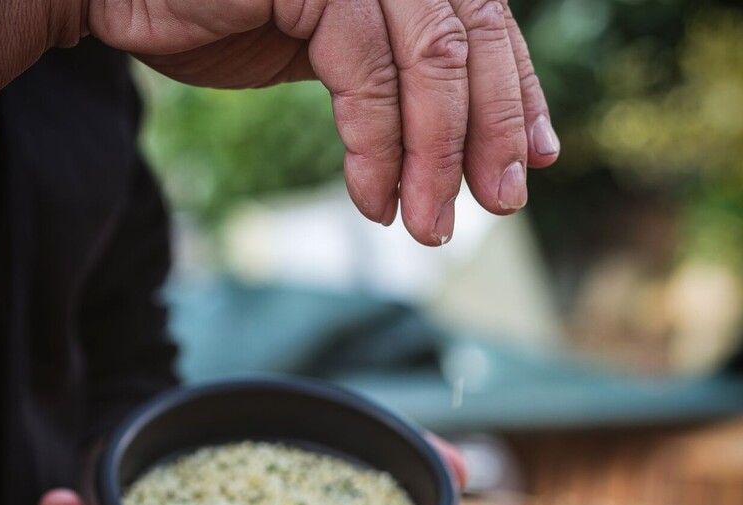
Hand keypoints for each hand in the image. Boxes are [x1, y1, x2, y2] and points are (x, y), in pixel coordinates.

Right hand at [80, 0, 558, 244]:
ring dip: (433, 160)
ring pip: (427, 64)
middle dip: (489, 135)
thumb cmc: (222, 13)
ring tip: (428, 229)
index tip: (536, 157)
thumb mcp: (330, 43)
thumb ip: (392, 66)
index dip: (519, 94)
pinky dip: (377, 150)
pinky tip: (372, 203)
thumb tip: (451, 131)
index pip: (483, 26)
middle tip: (499, 207)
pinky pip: (366, 77)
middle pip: (470, 43)